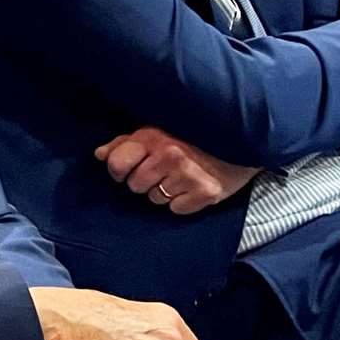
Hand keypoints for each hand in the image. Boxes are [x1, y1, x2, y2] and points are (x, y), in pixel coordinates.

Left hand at [96, 126, 258, 213]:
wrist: (240, 140)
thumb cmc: (192, 135)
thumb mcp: (156, 130)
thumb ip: (125, 142)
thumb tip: (99, 155)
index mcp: (153, 136)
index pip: (116, 164)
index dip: (118, 169)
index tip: (127, 168)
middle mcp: (169, 155)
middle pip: (134, 186)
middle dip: (144, 181)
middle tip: (162, 170)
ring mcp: (188, 175)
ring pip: (154, 199)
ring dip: (163, 192)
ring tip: (179, 176)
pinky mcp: (205, 193)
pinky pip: (176, 210)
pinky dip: (182, 202)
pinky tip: (192, 187)